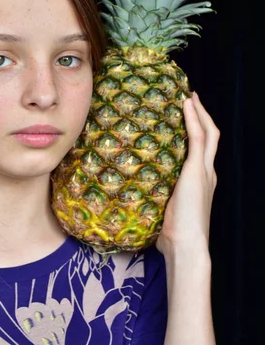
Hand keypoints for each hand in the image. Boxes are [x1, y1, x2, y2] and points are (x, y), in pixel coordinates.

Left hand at [155, 92, 219, 258]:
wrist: (186, 247)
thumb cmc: (173, 238)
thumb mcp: (164, 213)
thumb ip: (156, 204)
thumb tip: (134, 204)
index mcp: (201, 182)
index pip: (202, 150)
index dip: (196, 132)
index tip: (185, 116)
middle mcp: (207, 174)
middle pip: (210, 136)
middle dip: (201, 116)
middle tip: (190, 98)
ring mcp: (205, 171)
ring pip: (208, 133)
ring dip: (199, 113)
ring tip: (188, 97)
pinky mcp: (198, 170)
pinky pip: (198, 138)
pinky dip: (194, 119)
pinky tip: (186, 105)